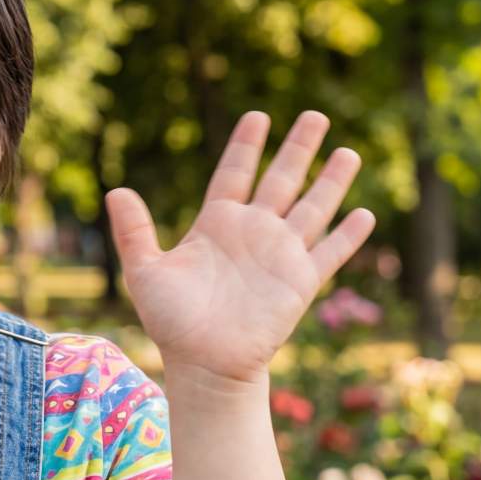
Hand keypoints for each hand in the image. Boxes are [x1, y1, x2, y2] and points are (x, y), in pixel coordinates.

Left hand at [105, 110, 374, 387]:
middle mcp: (253, 232)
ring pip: (312, 207)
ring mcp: (279, 254)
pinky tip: (365, 213)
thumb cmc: (172, 321)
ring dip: (331, 181)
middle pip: (281, 179)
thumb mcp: (146, 272)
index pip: (234, 173)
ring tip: (349, 152)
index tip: (258, 116)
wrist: (203, 363)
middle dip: (299, 148)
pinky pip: (328, 252)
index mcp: (217, 224)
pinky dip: (347, 235)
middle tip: (316, 116)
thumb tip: (116, 191)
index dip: (246, 145)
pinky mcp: (300, 281)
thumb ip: (134, 231)